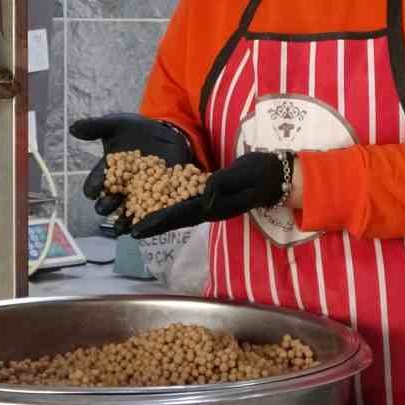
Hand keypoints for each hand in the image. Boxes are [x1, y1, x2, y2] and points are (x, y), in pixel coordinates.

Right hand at [70, 113, 194, 234]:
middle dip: (106, 205)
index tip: (93, 190)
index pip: (94, 185)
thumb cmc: (137, 130)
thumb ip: (96, 127)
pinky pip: (151, 212)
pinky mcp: (157, 197)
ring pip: (126, 214)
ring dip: (124, 221)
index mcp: (106, 173)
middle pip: (107, 203)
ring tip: (124, 227)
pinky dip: (149, 220)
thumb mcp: (117, 124)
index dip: (92, 188)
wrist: (165, 131)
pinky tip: (149, 225)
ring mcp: (138, 195)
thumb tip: (72, 128)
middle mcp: (119, 188)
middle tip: (109, 204)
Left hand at [131, 151, 286, 238]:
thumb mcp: (244, 175)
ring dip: (159, 216)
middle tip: (128, 230)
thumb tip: (202, 198)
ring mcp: (211, 204)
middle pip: (175, 218)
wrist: (276, 174)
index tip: (137, 230)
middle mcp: (209, 209)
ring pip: (179, 213)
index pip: (180, 216)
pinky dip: (170, 204)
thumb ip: (223, 185)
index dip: (158, 222)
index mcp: (215, 207)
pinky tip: (159, 201)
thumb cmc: (261, 173)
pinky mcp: (212, 196)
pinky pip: (186, 203)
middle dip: (153, 224)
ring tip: (137, 219)